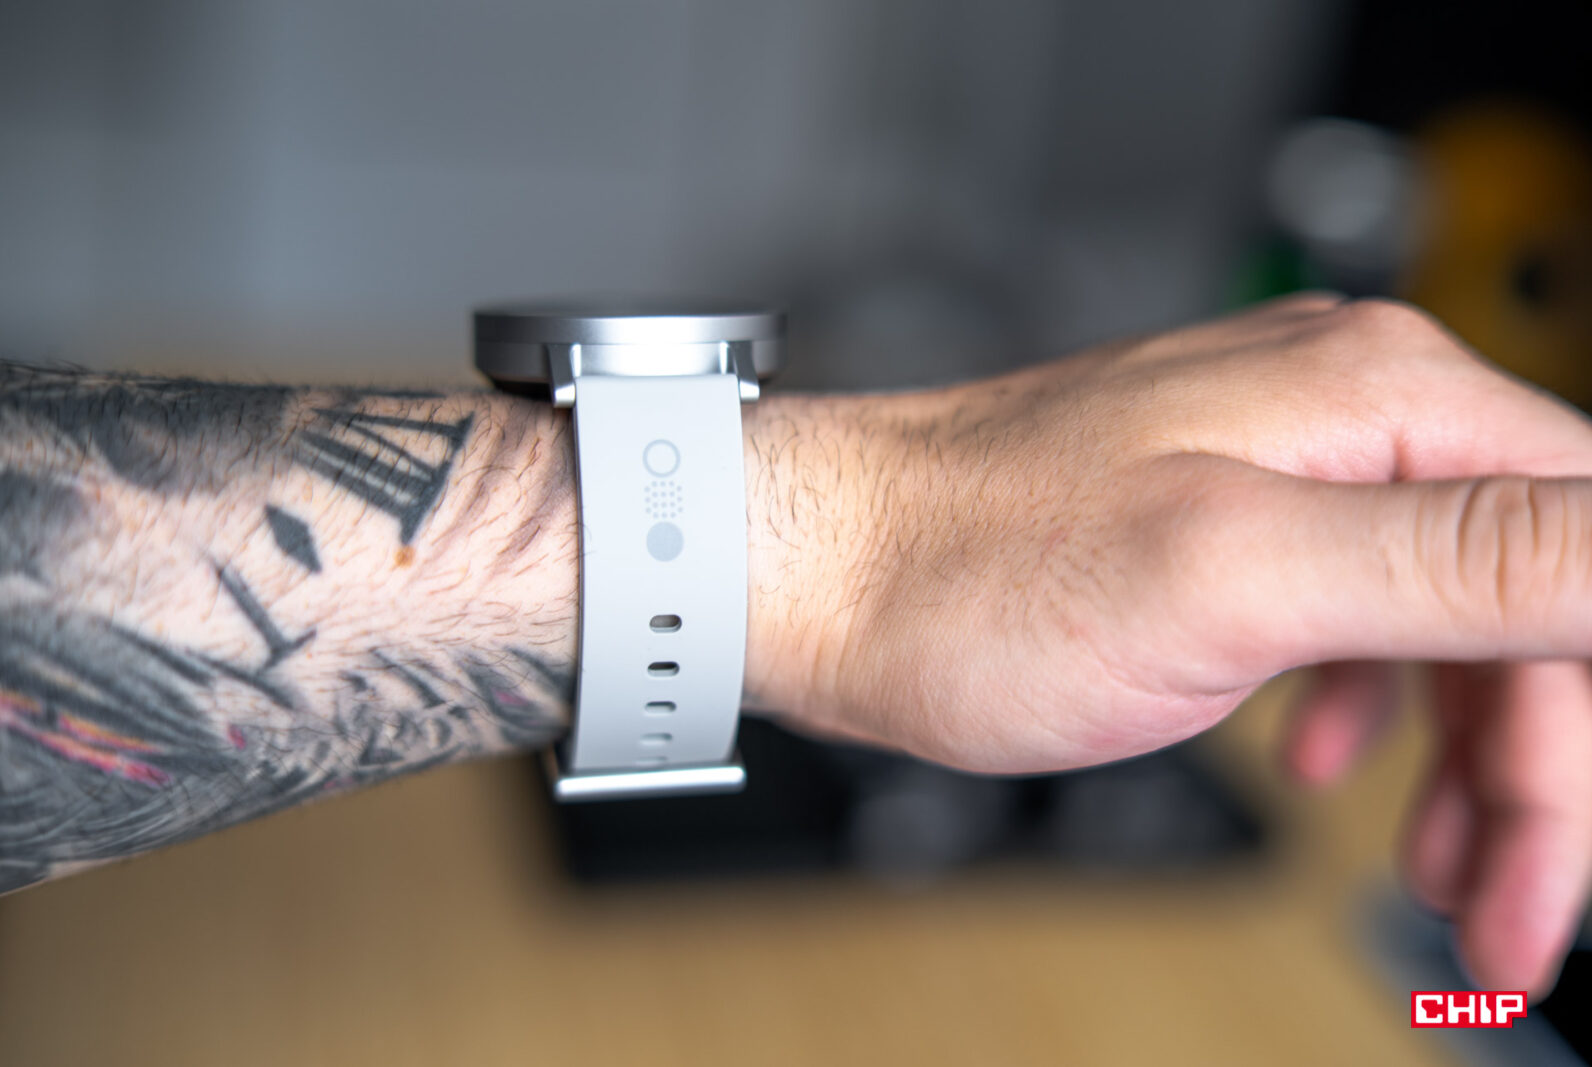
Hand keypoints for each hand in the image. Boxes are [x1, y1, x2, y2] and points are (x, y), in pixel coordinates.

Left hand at [745, 293, 1591, 995]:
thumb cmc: (970, 568)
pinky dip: (1366, 710)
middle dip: (1532, 774)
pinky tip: (1324, 767)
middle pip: (1525, 605)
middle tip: (1505, 915)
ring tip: (1438, 874)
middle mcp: (1343, 414)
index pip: (1583, 558)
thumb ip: (1462, 562)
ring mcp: (1277, 469)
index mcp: (1378, 401)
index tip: (1570, 862)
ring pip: (1441, 625)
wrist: (816, 570)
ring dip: (1462, 759)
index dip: (1587, 727)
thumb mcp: (1237, 577)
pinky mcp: (1220, 525)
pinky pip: (1350, 620)